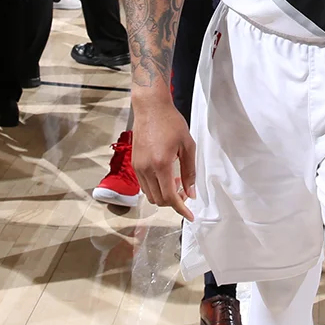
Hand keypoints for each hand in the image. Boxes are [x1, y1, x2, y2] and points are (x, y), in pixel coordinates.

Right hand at [131, 94, 196, 219]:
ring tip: (176, 181)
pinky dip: (156, 187)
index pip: (170, 197)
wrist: (150, 108)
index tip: (190, 216)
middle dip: (174, 202)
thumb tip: (191, 192)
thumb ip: (190, 171)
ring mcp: (138, 167)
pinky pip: (144, 185)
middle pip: (159, 200)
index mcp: (161, 165)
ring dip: (164, 195)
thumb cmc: (170, 122)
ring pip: (150, 195)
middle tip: (186, 191)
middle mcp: (146, 169)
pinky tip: (166, 176)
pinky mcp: (134, 163)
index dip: (181, 209)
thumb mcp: (187, 146)